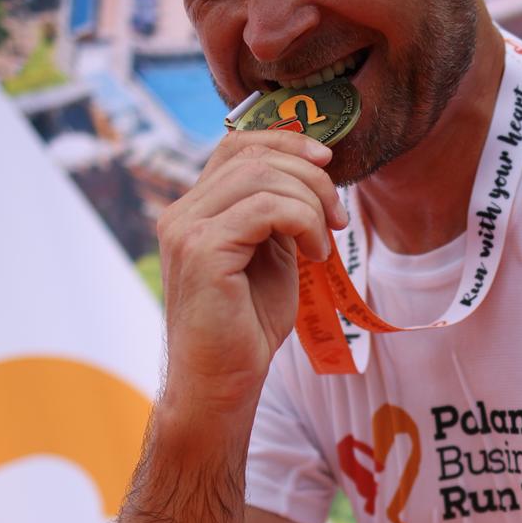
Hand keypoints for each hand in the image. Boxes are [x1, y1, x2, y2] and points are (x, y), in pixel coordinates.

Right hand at [156, 131, 347, 415]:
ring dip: (311, 202)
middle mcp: (181, 212)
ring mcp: (186, 229)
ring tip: (326, 241)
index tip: (326, 160)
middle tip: (339, 216)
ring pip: (262, 176)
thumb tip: (311, 170)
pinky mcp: (202, 251)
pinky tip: (314, 254)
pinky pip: (265, 208)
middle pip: (253, 155)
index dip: (285, 140)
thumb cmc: (246, 325)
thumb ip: (277, 212)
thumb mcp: (269, 254)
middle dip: (310, 176)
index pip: (236, 144)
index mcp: (194, 209)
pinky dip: (303, 222)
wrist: (222, 382)